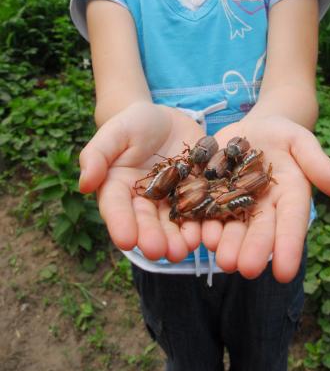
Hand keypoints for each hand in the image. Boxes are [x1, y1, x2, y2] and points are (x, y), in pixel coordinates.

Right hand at [79, 101, 204, 262]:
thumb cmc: (133, 124)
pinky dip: (202, 224)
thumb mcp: (114, 132)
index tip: (126, 240)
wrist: (164, 119)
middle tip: (158, 252)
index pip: (116, 208)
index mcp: (117, 189)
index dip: (121, 224)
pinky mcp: (194, 193)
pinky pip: (199, 211)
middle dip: (152, 238)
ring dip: (177, 239)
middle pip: (146, 222)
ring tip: (182, 251)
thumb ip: (98, 155)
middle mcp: (143, 201)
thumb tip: (84, 183)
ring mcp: (170, 200)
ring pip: (172, 224)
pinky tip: (205, 234)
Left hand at [201, 115, 329, 282]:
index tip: (285, 273)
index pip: (292, 224)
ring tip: (222, 258)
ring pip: (232, 228)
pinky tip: (198, 235)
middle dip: (253, 251)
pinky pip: (206, 212)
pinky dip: (202, 225)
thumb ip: (318, 164)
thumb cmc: (283, 134)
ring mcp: (236, 204)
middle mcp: (264, 208)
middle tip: (245, 270)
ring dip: (226, 244)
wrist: (252, 128)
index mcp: (290, 197)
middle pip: (260, 231)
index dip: (289, 247)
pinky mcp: (211, 195)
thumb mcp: (301, 141)